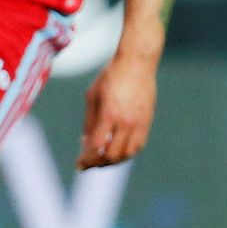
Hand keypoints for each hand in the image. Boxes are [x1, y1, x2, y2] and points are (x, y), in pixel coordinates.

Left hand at [77, 54, 157, 169]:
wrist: (136, 62)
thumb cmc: (110, 76)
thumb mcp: (92, 97)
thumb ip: (88, 122)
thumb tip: (85, 144)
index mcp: (109, 114)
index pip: (97, 146)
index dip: (86, 159)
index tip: (79, 165)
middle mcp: (126, 121)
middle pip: (112, 155)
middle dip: (98, 163)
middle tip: (89, 164)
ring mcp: (139, 122)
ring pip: (127, 153)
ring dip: (114, 161)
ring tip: (102, 160)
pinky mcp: (147, 121)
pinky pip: (138, 145)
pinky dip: (127, 153)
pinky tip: (117, 151)